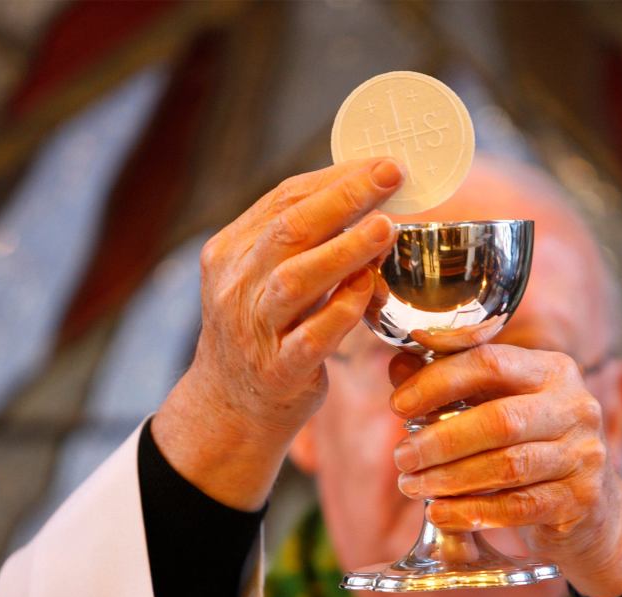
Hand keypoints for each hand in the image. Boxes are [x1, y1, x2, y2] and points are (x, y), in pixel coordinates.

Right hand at [152, 158, 402, 508]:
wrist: (229, 408)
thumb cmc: (263, 332)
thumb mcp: (264, 279)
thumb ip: (302, 243)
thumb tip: (366, 196)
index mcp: (231, 252)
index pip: (283, 200)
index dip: (335, 178)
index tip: (383, 163)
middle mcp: (236, 286)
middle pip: (288, 230)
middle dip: (344, 198)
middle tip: (391, 176)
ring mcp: (254, 330)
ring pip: (296, 280)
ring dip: (345, 250)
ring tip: (386, 227)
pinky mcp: (278, 370)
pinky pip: (313, 337)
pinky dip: (343, 310)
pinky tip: (370, 289)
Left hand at [388, 344, 621, 596]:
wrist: (595, 508)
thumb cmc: (535, 446)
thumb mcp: (501, 407)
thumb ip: (453, 386)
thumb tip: (399, 368)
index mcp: (553, 371)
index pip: (491, 362)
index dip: (439, 381)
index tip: (399, 405)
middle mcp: (576, 407)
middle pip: (499, 420)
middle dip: (440, 440)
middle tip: (402, 457)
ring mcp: (584, 455)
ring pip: (507, 466)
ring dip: (450, 478)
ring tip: (413, 486)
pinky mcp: (580, 500)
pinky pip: (517, 508)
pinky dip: (472, 512)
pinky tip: (440, 512)